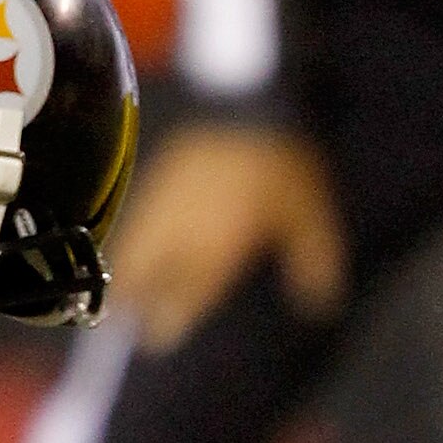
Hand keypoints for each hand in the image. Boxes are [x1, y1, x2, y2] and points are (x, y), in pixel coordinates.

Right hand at [104, 122, 346, 348]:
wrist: (248, 102)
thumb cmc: (282, 165)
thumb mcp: (310, 214)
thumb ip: (312, 261)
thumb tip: (321, 304)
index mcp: (214, 250)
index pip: (182, 297)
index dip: (167, 321)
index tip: (156, 340)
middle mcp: (180, 234)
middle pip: (144, 277)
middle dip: (133, 302)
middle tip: (126, 320)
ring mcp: (163, 203)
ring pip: (132, 248)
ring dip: (126, 271)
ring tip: (120, 289)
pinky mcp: (158, 174)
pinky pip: (136, 217)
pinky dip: (131, 238)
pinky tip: (134, 242)